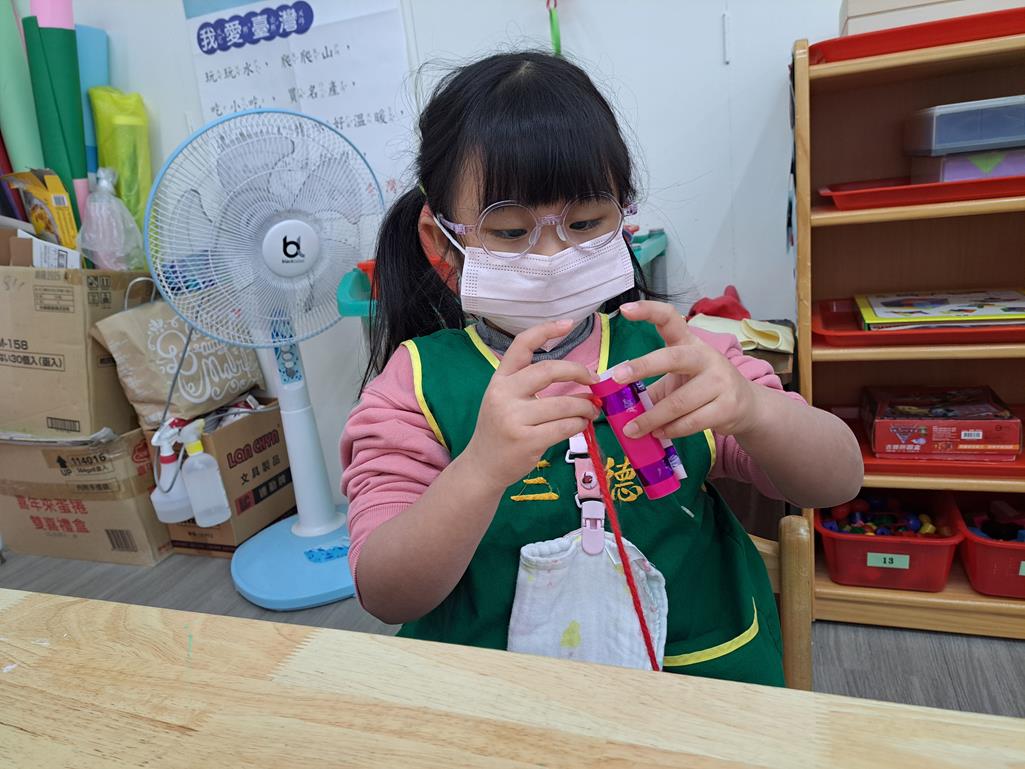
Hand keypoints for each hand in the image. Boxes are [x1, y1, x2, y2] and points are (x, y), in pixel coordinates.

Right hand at [463, 320, 599, 490]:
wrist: (482, 467)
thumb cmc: (500, 430)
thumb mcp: (504, 400)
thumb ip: (530, 385)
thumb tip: (579, 376)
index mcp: (499, 380)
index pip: (521, 345)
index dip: (545, 330)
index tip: (568, 324)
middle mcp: (503, 394)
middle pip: (549, 370)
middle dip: (578, 372)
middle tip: (594, 379)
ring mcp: (513, 418)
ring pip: (563, 404)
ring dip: (585, 406)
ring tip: (591, 410)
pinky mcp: (527, 440)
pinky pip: (565, 427)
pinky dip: (579, 424)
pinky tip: (581, 425)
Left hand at [611, 301, 764, 439]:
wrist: (746, 405)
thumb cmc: (703, 388)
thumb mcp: (679, 379)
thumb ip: (651, 388)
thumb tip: (617, 404)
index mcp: (690, 343)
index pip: (670, 319)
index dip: (648, 311)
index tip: (624, 310)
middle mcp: (706, 357)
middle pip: (672, 358)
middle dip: (643, 366)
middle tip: (618, 377)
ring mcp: (720, 381)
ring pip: (679, 402)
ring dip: (652, 418)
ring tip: (632, 429)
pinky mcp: (727, 406)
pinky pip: (692, 421)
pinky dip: (671, 430)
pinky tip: (658, 434)